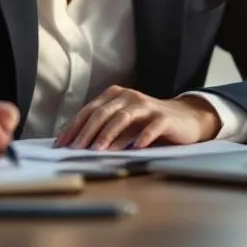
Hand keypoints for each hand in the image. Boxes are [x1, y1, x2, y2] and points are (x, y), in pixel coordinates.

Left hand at [54, 86, 220, 150]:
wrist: (185, 119)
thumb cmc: (147, 124)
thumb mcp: (123, 125)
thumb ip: (104, 131)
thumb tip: (77, 147)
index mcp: (114, 96)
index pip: (89, 111)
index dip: (73, 127)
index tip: (61, 145)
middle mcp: (128, 96)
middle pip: (102, 113)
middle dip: (86, 132)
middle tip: (76, 150)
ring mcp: (147, 105)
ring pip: (123, 117)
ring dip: (108, 134)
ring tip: (98, 150)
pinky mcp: (164, 117)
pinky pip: (152, 126)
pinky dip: (143, 136)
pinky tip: (136, 147)